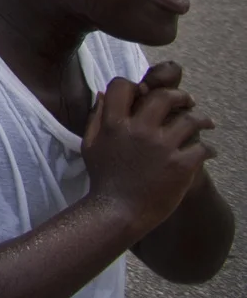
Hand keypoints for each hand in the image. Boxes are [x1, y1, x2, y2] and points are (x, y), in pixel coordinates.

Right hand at [84, 74, 216, 235]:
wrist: (119, 211)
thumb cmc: (104, 179)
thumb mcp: (90, 144)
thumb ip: (96, 117)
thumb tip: (104, 94)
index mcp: (115, 123)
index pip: (124, 86)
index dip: (134, 85)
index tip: (145, 93)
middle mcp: (139, 130)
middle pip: (164, 96)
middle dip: (179, 96)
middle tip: (187, 101)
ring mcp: (162, 147)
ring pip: (190, 120)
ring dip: (201, 119)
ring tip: (205, 123)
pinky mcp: (181, 165)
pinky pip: (203, 148)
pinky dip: (209, 149)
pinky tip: (208, 152)